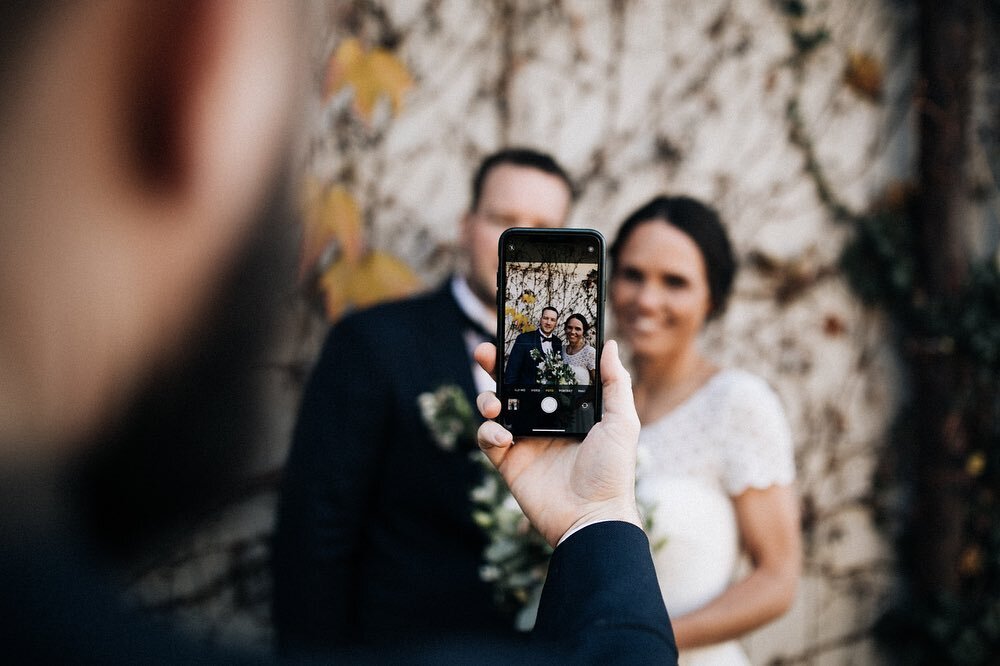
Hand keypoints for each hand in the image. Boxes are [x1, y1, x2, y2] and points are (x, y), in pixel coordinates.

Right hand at [474, 340, 641, 546]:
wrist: (591, 518)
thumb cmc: (612, 473)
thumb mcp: (622, 423)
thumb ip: (615, 383)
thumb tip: (610, 345)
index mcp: (569, 408)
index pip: (545, 373)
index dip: (531, 355)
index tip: (519, 334)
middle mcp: (544, 419)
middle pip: (514, 384)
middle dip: (496, 366)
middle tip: (485, 351)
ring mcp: (525, 440)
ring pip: (495, 408)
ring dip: (487, 398)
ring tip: (493, 403)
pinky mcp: (509, 462)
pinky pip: (487, 439)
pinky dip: (488, 433)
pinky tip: (503, 436)